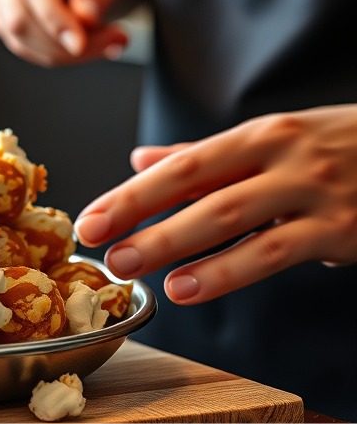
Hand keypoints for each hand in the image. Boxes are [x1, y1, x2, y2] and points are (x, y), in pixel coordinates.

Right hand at [0, 0, 137, 65]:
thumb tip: (84, 17)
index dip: (55, 18)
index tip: (81, 45)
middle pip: (20, 17)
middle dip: (61, 43)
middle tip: (116, 42)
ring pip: (19, 38)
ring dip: (64, 52)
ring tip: (108, 41)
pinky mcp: (3, 16)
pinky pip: (24, 47)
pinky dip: (57, 55)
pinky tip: (89, 45)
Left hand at [74, 106, 356, 302]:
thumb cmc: (342, 148)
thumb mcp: (275, 141)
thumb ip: (206, 157)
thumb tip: (141, 161)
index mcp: (260, 136)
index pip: (182, 166)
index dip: (132, 193)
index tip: (91, 217)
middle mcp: (283, 158)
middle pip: (198, 189)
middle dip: (141, 217)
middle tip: (98, 244)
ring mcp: (313, 194)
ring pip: (231, 220)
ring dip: (175, 246)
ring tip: (132, 268)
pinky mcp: (342, 229)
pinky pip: (276, 251)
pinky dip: (228, 271)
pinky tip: (190, 287)